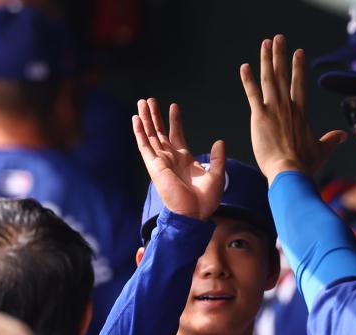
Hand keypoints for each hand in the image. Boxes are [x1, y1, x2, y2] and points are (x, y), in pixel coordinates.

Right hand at [131, 98, 225, 219]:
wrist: (194, 213)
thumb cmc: (206, 200)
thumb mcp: (217, 175)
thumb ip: (218, 158)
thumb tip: (219, 142)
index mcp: (184, 160)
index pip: (177, 135)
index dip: (175, 121)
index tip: (174, 106)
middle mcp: (170, 159)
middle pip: (160, 132)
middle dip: (155, 116)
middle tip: (150, 100)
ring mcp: (161, 161)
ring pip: (150, 136)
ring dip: (146, 119)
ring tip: (142, 102)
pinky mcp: (154, 166)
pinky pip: (144, 146)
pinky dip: (140, 132)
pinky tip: (136, 119)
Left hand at [240, 35, 346, 184]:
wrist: (290, 172)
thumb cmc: (305, 164)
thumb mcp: (322, 150)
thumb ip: (331, 140)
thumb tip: (344, 136)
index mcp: (300, 113)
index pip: (299, 84)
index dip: (298, 67)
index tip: (298, 52)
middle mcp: (287, 106)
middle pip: (283, 75)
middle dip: (280, 55)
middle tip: (278, 38)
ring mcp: (274, 110)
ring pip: (269, 79)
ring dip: (266, 59)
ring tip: (265, 43)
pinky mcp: (260, 117)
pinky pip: (253, 94)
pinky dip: (248, 80)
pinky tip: (244, 67)